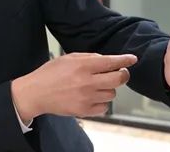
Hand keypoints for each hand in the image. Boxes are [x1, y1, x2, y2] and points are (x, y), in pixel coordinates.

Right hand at [11, 53, 136, 122]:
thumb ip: (89, 58)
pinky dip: (103, 102)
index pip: (111, 62)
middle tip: (120, 73)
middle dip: (123, 74)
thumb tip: (107, 60)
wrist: (36, 93)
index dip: (125, 60)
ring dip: (109, 88)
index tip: (132, 59)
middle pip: (118, 80)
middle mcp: (87, 82)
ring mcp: (86, 98)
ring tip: (98, 85)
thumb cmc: (51, 73)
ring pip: (112, 93)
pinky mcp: (84, 111)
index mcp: (83, 66)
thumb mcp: (68, 58)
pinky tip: (94, 97)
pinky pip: (104, 108)